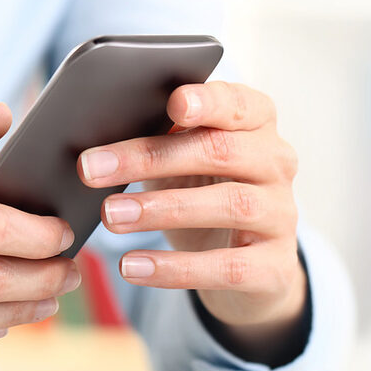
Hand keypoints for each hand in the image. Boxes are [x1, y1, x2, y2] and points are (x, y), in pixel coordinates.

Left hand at [78, 82, 307, 364]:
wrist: (245, 267)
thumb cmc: (202, 194)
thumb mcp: (182, 160)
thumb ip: (158, 136)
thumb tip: (95, 132)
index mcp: (256, 123)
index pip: (239, 103)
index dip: (209, 102)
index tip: (173, 103)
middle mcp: (277, 163)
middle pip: (220, 151)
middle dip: (151, 157)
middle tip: (89, 168)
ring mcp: (281, 215)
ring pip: (229, 204)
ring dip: (162, 209)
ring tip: (109, 216)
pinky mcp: (274, 266)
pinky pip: (226, 267)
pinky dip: (175, 269)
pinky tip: (132, 266)